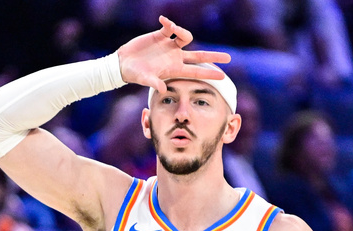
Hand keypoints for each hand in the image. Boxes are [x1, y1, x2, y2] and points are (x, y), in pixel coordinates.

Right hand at [115, 15, 230, 92]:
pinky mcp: (161, 35)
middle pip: (199, 56)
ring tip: (171, 27)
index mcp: (175, 69)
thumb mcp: (145, 79)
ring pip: (185, 37)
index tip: (222, 76)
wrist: (124, 63)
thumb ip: (154, 83)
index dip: (209, 73)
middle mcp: (176, 57)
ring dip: (181, 30)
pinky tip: (163, 20)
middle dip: (213, 56)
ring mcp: (170, 46)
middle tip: (228, 57)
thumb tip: (162, 89)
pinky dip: (168, 23)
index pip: (196, 71)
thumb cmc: (135, 74)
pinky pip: (169, 26)